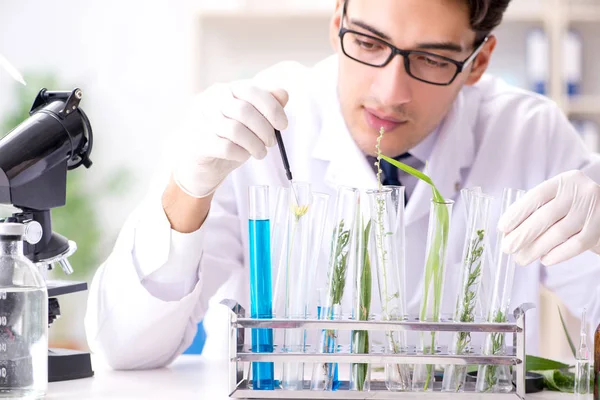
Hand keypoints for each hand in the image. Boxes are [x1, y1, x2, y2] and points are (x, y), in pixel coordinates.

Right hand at [173, 81, 288, 197]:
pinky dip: (241, 153)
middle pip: (244, 111)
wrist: (200, 162)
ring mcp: (201, 121)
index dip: (272, 108)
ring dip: (255, 144)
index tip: (283, 125)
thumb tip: (283, 94)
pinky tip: (243, 155)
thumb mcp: (249, 121)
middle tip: (271, 142)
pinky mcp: (198, 143)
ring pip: (235, 130)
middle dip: (264, 129)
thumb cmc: (227, 138)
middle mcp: (210, 101)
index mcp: (225, 90)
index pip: (251, 91)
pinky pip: (226, 147)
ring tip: (260, 152)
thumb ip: (266, 105)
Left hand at [498, 170, 599, 265]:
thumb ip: (535, 209)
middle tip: (507, 248)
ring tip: (521, 258)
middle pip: (545, 217)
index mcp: (563, 181)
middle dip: (523, 235)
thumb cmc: (571, 204)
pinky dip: (557, 254)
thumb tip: (508, 233)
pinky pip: (576, 245)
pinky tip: (544, 260)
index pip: (536, 196)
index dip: (517, 213)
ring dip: (536, 249)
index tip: (502, 228)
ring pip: (558, 233)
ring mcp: (592, 210)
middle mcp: (579, 192)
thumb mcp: (556, 197)